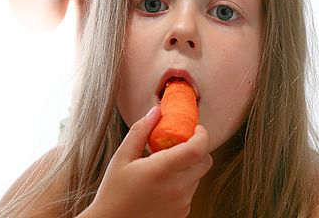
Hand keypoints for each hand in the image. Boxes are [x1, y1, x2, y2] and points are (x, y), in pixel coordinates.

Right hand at [85, 106, 212, 217]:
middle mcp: (176, 189)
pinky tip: (165, 183)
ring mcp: (181, 204)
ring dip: (190, 167)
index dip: (202, 134)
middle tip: (182, 143)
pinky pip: (191, 192)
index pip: (198, 149)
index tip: (196, 127)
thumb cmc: (113, 193)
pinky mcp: (181, 215)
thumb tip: (157, 111)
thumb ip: (141, 130)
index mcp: (162, 170)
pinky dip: (184, 183)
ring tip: (168, 165)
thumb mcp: (122, 157)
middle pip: (205, 162)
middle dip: (198, 149)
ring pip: (199, 177)